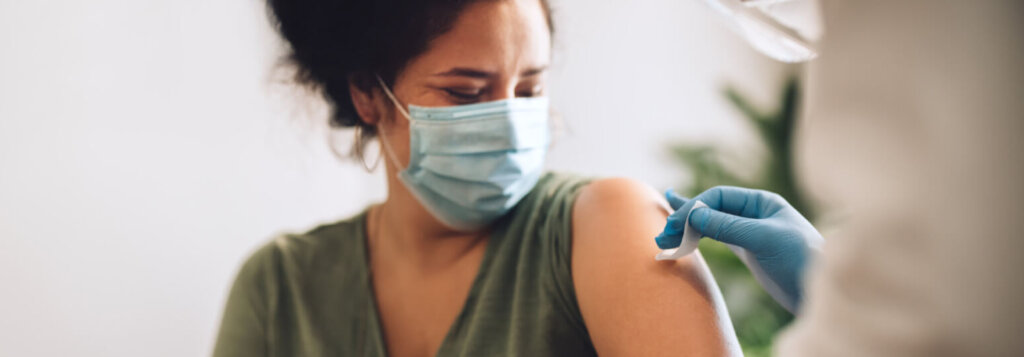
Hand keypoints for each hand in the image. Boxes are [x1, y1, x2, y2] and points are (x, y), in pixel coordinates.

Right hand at [654, 186, 822, 311]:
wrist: (821, 292)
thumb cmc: (801, 259)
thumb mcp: (763, 239)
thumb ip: (728, 226)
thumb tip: (693, 214)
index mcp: (762, 202)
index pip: (718, 197)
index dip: (695, 208)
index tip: (677, 225)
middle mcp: (754, 213)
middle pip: (711, 208)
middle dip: (686, 218)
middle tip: (663, 233)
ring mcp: (750, 231)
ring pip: (711, 223)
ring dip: (688, 229)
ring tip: (664, 236)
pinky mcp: (748, 250)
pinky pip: (718, 238)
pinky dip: (699, 238)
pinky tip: (683, 236)